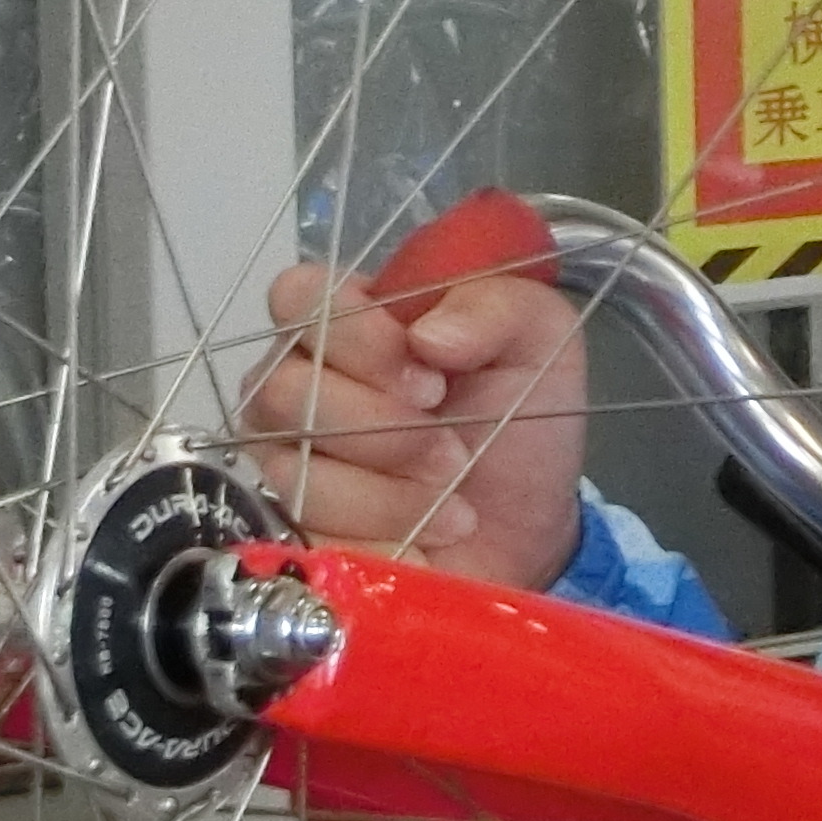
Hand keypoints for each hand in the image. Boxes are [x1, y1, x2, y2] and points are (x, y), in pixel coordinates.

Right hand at [236, 262, 590, 587]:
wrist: (525, 521)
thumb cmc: (518, 416)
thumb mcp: (535, 336)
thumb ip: (494, 306)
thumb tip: (428, 336)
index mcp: (348, 318)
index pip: (298, 294)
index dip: (357, 338)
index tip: (433, 379)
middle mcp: (299, 378)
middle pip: (286, 387)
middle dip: (383, 424)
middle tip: (453, 446)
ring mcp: (286, 453)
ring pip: (295, 462)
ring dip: (393, 483)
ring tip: (452, 484)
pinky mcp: (292, 522)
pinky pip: (309, 522)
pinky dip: (385, 523)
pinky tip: (432, 526)